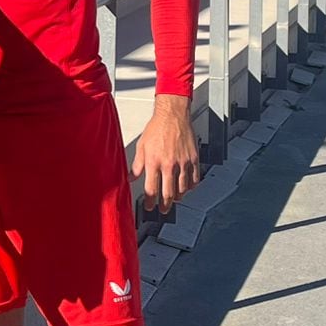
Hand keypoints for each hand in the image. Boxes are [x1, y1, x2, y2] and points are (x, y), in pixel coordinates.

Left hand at [132, 95, 200, 213]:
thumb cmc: (157, 127)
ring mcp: (183, 163)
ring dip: (177, 197)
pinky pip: (194, 178)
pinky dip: (191, 186)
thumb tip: (131, 177)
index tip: (149, 206)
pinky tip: (187, 188)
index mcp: (154, 162)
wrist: (173, 115)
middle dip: (164, 205)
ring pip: (182, 189)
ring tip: (174, 199)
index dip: (149, 202)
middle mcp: (169, 164)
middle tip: (163, 210)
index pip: (151, 189)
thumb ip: (137, 164)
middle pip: (167, 193)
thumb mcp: (142, 146)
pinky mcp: (193, 159)